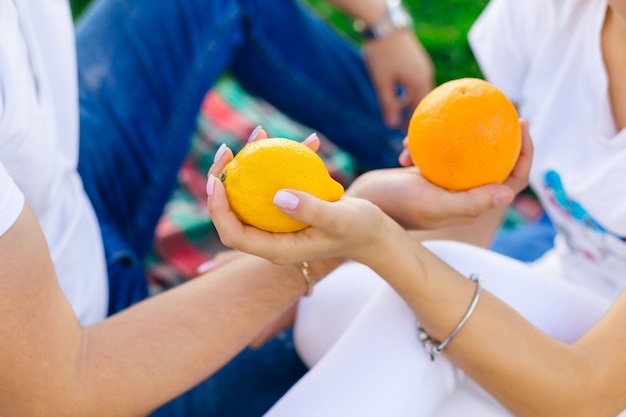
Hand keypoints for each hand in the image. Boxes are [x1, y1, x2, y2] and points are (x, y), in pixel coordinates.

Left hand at [206, 133, 398, 264]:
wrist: (375, 233)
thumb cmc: (360, 230)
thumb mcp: (341, 220)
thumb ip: (312, 211)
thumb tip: (277, 196)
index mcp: (276, 249)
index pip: (234, 234)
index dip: (218, 210)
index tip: (218, 180)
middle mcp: (272, 238)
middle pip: (234, 212)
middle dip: (224, 180)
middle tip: (227, 149)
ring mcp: (279, 223)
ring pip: (252, 192)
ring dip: (252, 162)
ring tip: (260, 131)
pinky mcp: (289, 207)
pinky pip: (276, 182)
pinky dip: (284, 160)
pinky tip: (304, 139)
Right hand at [350, 120, 533, 229]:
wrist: (360, 205)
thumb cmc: (394, 205)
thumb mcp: (431, 203)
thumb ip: (468, 203)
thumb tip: (509, 193)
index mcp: (471, 206)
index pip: (512, 181)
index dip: (526, 154)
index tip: (523, 124)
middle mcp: (462, 195)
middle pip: (495, 162)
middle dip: (503, 135)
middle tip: (502, 106)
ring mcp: (444, 183)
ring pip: (465, 153)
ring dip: (456, 135)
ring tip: (447, 116)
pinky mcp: (426, 173)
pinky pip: (437, 150)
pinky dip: (425, 141)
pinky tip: (407, 139)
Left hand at [363, 31, 433, 127]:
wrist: (383, 25)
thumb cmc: (381, 55)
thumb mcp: (382, 83)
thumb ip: (388, 105)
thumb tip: (391, 125)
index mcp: (419, 83)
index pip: (420, 111)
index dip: (412, 125)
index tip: (403, 136)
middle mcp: (426, 75)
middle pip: (422, 103)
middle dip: (411, 115)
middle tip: (399, 126)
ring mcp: (424, 67)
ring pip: (419, 92)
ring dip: (408, 102)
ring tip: (394, 109)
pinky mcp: (419, 62)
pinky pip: (418, 83)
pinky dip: (409, 92)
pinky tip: (397, 94)